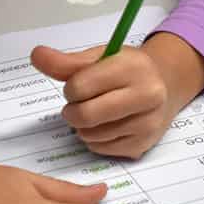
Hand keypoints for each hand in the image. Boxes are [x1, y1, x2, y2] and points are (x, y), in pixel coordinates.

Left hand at [31, 33, 203, 160]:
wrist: (165, 86)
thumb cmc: (127, 70)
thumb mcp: (101, 57)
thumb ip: (67, 61)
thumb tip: (37, 55)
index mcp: (133, 67)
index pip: (80, 86)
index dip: (71, 88)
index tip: (79, 86)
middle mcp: (147, 95)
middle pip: (85, 115)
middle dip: (72, 111)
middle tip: (78, 104)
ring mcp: (147, 123)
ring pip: (90, 135)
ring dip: (83, 126)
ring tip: (96, 112)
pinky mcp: (142, 145)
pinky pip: (100, 149)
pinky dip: (95, 139)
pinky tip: (107, 125)